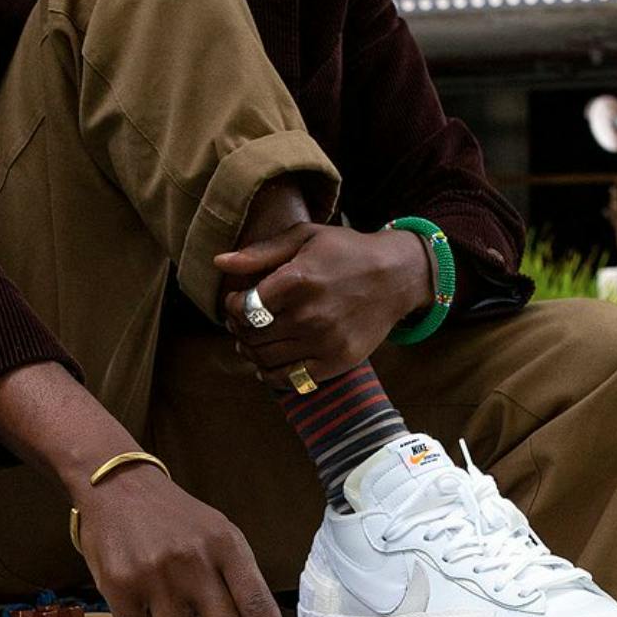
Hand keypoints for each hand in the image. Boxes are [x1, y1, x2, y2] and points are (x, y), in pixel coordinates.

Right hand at [73, 463, 294, 616]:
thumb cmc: (175, 522)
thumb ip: (236, 586)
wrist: (116, 485)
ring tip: (166, 611)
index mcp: (226, 544)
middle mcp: (194, 559)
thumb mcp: (215, 537)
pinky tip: (137, 609)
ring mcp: (156, 573)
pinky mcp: (120, 586)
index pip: (258, 603)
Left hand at [215, 222, 431, 386]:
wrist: (396, 275)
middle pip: (252, 335)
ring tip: (253, 341)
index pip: (245, 307)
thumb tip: (220, 262)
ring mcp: (325, 341)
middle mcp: (310, 315)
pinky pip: (291, 379)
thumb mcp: (304, 237)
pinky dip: (272, 376)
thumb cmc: (346, 251)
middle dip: (238, 329)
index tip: (236, 302)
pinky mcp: (337, 362)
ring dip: (251, 352)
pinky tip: (268, 365)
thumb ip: (260, 252)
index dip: (233, 307)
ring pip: (266, 359)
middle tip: (241, 322)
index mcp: (298, 280)